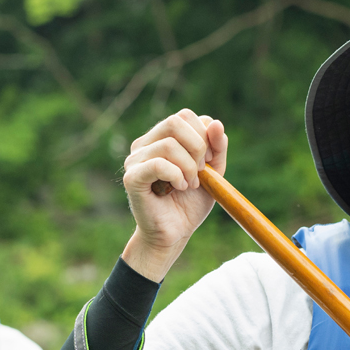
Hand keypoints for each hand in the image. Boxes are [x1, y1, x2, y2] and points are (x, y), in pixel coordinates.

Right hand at [122, 109, 227, 280]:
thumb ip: (217, 148)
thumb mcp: (213, 173)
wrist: (174, 234)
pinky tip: (179, 188)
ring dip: (189, 167)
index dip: (204, 135)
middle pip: (175, 121)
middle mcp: (145, 144)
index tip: (210, 161)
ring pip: (169, 144)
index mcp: (162, 137)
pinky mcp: (132, 178)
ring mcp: (135, 160)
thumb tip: (215, 123)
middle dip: (198, 147)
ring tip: (190, 185)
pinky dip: (176, 175)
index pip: (186, 115)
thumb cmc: (190, 203)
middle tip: (201, 172)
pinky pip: (157, 163)